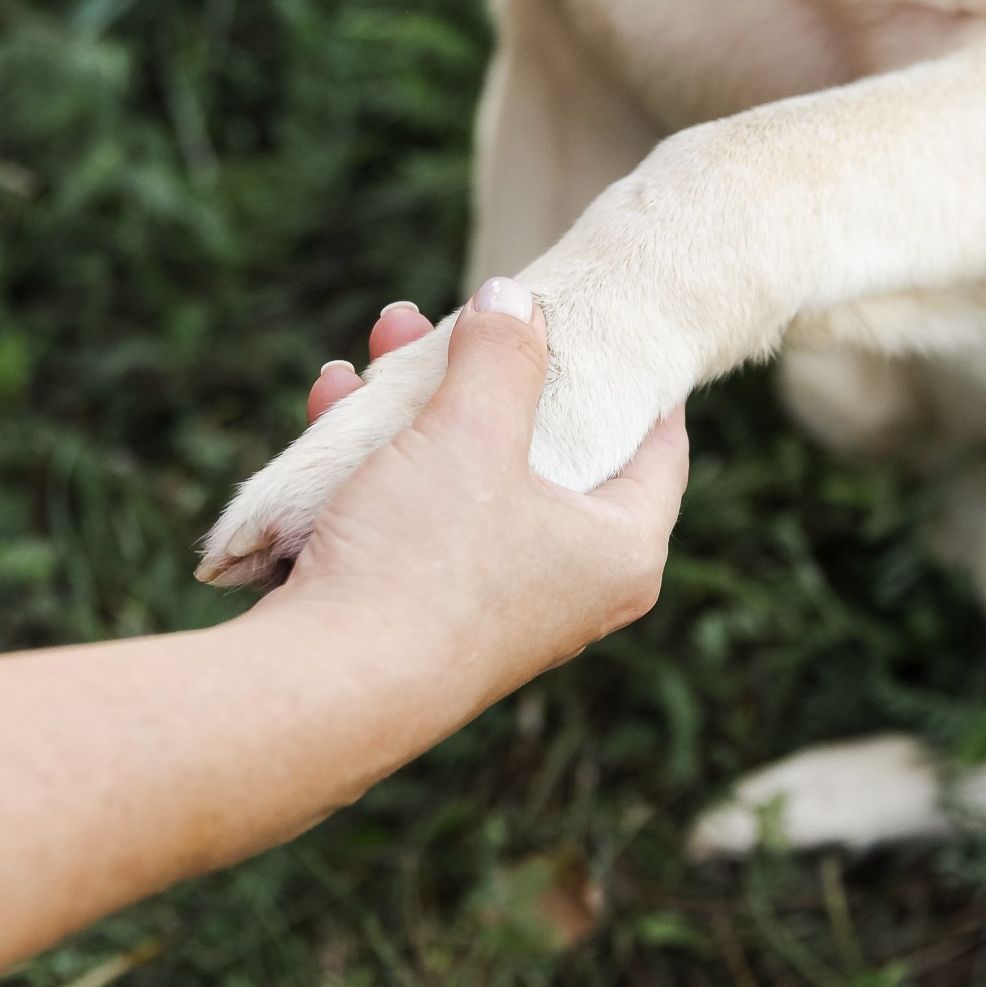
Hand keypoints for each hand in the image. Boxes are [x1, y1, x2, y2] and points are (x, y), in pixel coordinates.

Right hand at [253, 284, 689, 732]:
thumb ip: (504, 355)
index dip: (637, 378)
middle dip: (493, 373)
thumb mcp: (474, 433)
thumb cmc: (425, 563)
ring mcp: (493, 604)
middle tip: (465, 316)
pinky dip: (380, 459)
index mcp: (619, 551)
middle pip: (547, 450)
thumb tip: (516, 300)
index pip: (659, 448)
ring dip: (421, 406)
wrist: (326, 687)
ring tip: (384, 339)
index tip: (615, 325)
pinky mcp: (421, 612)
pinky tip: (333, 401)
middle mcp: (569, 586)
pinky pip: (414, 514)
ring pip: (467, 475)